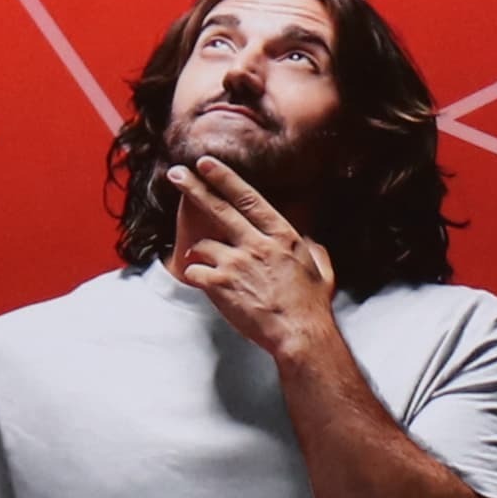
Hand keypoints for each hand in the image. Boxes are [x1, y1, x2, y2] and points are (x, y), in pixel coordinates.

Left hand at [165, 156, 338, 364]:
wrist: (299, 334)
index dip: (225, 178)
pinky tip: (206, 284)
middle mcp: (257, 244)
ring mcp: (236, 263)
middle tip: (175, 173)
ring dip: (201, 254)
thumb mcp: (322, 270)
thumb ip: (313, 249)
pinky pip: (196, 273)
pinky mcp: (221, 285)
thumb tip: (308, 240)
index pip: (249, 199)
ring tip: (209, 266)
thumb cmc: (311, 305)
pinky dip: (198, 276)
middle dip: (194, 188)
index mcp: (281, 235)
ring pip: (203, 246)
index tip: (207, 164)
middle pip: (219, 209)